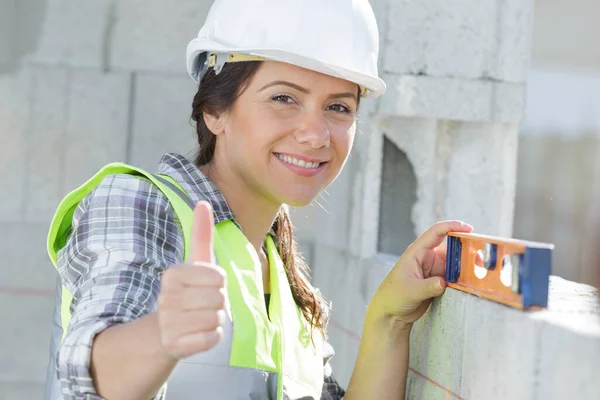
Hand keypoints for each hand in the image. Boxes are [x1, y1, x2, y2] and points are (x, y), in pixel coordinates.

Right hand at [157, 201, 226, 358]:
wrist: (165, 331)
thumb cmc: (189, 291)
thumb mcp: (195, 262)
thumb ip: (201, 233)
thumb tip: (203, 202)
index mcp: (173, 274)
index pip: (219, 277)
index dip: (219, 283)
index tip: (205, 286)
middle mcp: (166, 297)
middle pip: (219, 298)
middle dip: (219, 303)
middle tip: (202, 304)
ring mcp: (168, 322)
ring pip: (217, 319)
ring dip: (216, 320)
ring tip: (200, 318)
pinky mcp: (174, 345)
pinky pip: (211, 339)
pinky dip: (211, 337)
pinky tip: (198, 334)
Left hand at [367, 220, 472, 329]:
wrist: (391, 313)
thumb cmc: (394, 296)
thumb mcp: (411, 290)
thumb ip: (428, 286)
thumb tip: (444, 282)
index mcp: (417, 252)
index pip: (436, 232)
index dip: (452, 227)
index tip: (468, 229)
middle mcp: (427, 257)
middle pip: (450, 247)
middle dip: (466, 249)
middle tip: (481, 257)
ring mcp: (433, 269)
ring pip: (455, 262)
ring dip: (467, 264)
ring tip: (481, 270)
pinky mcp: (438, 281)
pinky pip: (455, 275)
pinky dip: (464, 276)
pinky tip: (473, 280)